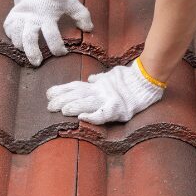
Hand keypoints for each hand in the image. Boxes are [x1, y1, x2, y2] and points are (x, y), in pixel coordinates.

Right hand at [3, 0, 92, 65]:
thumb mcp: (71, 2)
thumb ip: (82, 15)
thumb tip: (89, 28)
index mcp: (48, 15)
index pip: (52, 35)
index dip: (57, 47)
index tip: (63, 52)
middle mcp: (33, 16)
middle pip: (29, 38)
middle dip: (32, 52)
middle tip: (37, 63)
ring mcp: (21, 15)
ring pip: (16, 35)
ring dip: (21, 45)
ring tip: (25, 51)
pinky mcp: (13, 13)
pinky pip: (8, 27)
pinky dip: (11, 35)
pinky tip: (17, 40)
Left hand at [46, 60, 165, 123]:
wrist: (147, 81)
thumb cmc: (131, 79)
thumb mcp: (113, 76)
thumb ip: (101, 79)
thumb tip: (91, 79)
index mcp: (98, 85)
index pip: (76, 86)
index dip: (62, 90)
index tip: (48, 93)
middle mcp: (100, 91)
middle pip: (78, 95)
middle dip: (62, 100)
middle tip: (48, 105)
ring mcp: (108, 99)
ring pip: (88, 103)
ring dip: (74, 107)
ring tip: (61, 110)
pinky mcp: (118, 109)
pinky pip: (103, 114)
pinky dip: (93, 116)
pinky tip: (82, 118)